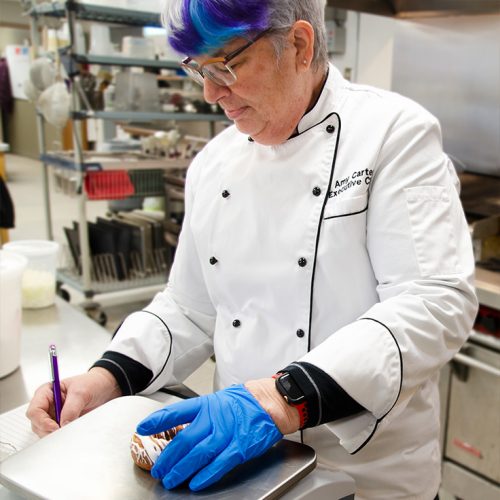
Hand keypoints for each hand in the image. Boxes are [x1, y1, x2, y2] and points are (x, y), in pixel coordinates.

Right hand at [26, 367, 120, 436]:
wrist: (105, 388)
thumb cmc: (91, 383)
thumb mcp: (82, 392)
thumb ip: (71, 407)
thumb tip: (63, 424)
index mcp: (46, 392)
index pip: (34, 410)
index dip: (42, 421)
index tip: (55, 427)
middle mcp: (46, 405)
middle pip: (37, 424)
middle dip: (48, 430)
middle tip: (63, 432)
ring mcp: (53, 415)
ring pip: (44, 432)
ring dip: (55, 434)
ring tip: (70, 430)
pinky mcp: (61, 423)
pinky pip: (56, 434)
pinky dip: (62, 436)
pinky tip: (71, 432)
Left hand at [136, 384, 282, 490]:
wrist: (268, 403)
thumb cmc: (242, 403)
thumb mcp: (216, 401)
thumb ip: (198, 414)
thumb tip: (176, 427)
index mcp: (205, 405)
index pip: (176, 411)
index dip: (157, 420)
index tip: (142, 428)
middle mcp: (213, 418)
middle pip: (184, 440)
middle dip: (167, 457)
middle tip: (157, 470)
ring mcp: (226, 433)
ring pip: (198, 454)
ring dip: (181, 470)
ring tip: (170, 481)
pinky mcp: (239, 447)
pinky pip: (219, 464)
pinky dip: (206, 475)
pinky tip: (195, 483)